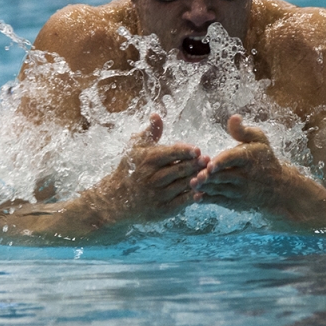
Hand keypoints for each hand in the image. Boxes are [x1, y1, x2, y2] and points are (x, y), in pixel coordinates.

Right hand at [93, 113, 207, 223]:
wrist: (116, 199)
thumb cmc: (129, 169)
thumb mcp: (135, 148)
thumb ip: (150, 132)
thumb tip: (156, 114)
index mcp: (148, 160)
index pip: (171, 153)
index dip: (186, 151)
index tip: (197, 150)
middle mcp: (153, 178)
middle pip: (180, 169)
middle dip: (196, 164)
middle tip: (208, 160)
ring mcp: (158, 195)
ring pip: (184, 185)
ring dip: (198, 179)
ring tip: (209, 174)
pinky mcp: (162, 210)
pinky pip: (182, 202)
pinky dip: (193, 196)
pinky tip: (202, 190)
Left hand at [189, 115, 285, 210]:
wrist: (276, 187)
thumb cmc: (263, 158)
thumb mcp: (259, 141)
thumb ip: (243, 131)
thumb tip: (234, 117)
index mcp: (249, 157)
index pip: (234, 159)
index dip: (222, 162)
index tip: (210, 165)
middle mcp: (245, 176)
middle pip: (224, 176)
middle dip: (209, 177)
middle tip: (196, 176)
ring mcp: (240, 190)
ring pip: (220, 189)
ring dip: (206, 187)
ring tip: (192, 183)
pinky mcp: (235, 201)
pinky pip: (219, 201)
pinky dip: (208, 199)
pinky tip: (197, 196)